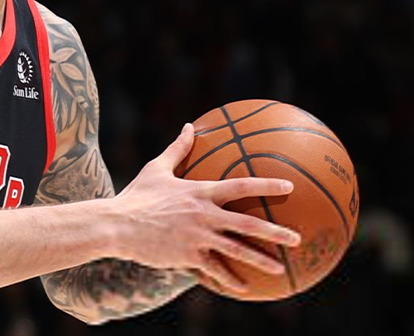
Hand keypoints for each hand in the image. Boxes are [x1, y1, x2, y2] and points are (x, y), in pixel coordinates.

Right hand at [106, 123, 300, 292]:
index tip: (290, 187)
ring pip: (236, 250)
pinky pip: (214, 269)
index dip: (268, 184)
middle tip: (297, 238)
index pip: (242, 185)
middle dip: (275, 231)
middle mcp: (204, 215)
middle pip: (247, 223)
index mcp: (201, 192)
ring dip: (261, 259)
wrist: (116, 225)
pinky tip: (244, 288)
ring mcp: (197, 237)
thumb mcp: (157, 168)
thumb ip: (178, 148)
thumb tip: (189, 125)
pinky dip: (230, 279)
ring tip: (281, 268)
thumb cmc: (137, 195)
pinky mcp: (187, 256)